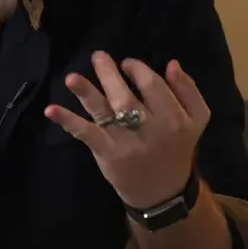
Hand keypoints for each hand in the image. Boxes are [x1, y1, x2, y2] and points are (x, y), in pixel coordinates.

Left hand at [44, 52, 209, 209]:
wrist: (162, 191)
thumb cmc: (176, 147)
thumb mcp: (196, 120)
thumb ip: (188, 90)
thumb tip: (171, 64)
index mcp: (174, 119)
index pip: (153, 85)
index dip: (137, 69)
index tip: (127, 63)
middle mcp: (149, 129)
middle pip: (126, 96)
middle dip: (110, 74)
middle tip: (98, 56)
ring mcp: (125, 142)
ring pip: (105, 112)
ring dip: (86, 93)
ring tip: (71, 77)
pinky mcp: (106, 152)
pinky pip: (86, 134)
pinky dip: (68, 121)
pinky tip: (51, 109)